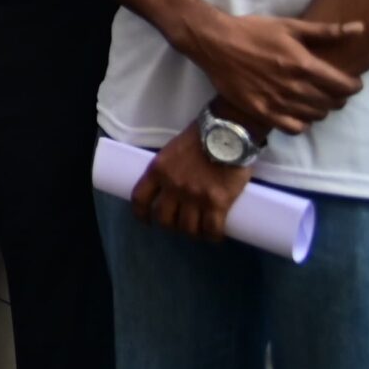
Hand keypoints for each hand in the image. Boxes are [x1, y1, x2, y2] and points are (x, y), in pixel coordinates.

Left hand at [133, 126, 255, 243]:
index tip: (147, 221)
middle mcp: (173, 187)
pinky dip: (212, 236)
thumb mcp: (173, 150)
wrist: (228, 132)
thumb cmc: (201, 136)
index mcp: (158, 171)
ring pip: (188, 228)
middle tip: (180, 223)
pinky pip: (211, 230)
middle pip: (164, 219)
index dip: (141, 214)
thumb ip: (169, 168)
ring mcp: (195, 197)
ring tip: (199, 230)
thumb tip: (171, 184)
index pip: (140, 199)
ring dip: (192, 232)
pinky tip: (214, 235)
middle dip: (171, 225)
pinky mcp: (217, 203)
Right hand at [183, 9, 363, 132]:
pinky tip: (298, 112)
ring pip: (315, 116)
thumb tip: (361, 28)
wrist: (214, 42)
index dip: (353, 86)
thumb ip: (327, 31)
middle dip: (339, 97)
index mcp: (303, 64)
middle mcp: (293, 86)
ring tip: (315, 100)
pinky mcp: (261, 111)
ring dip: (321, 109)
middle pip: (332, 103)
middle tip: (332, 90)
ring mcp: (276, 101)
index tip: (351, 82)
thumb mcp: (290, 26)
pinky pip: (293, 128)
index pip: (344, 86)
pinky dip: (302, 123)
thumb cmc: (253, 31)